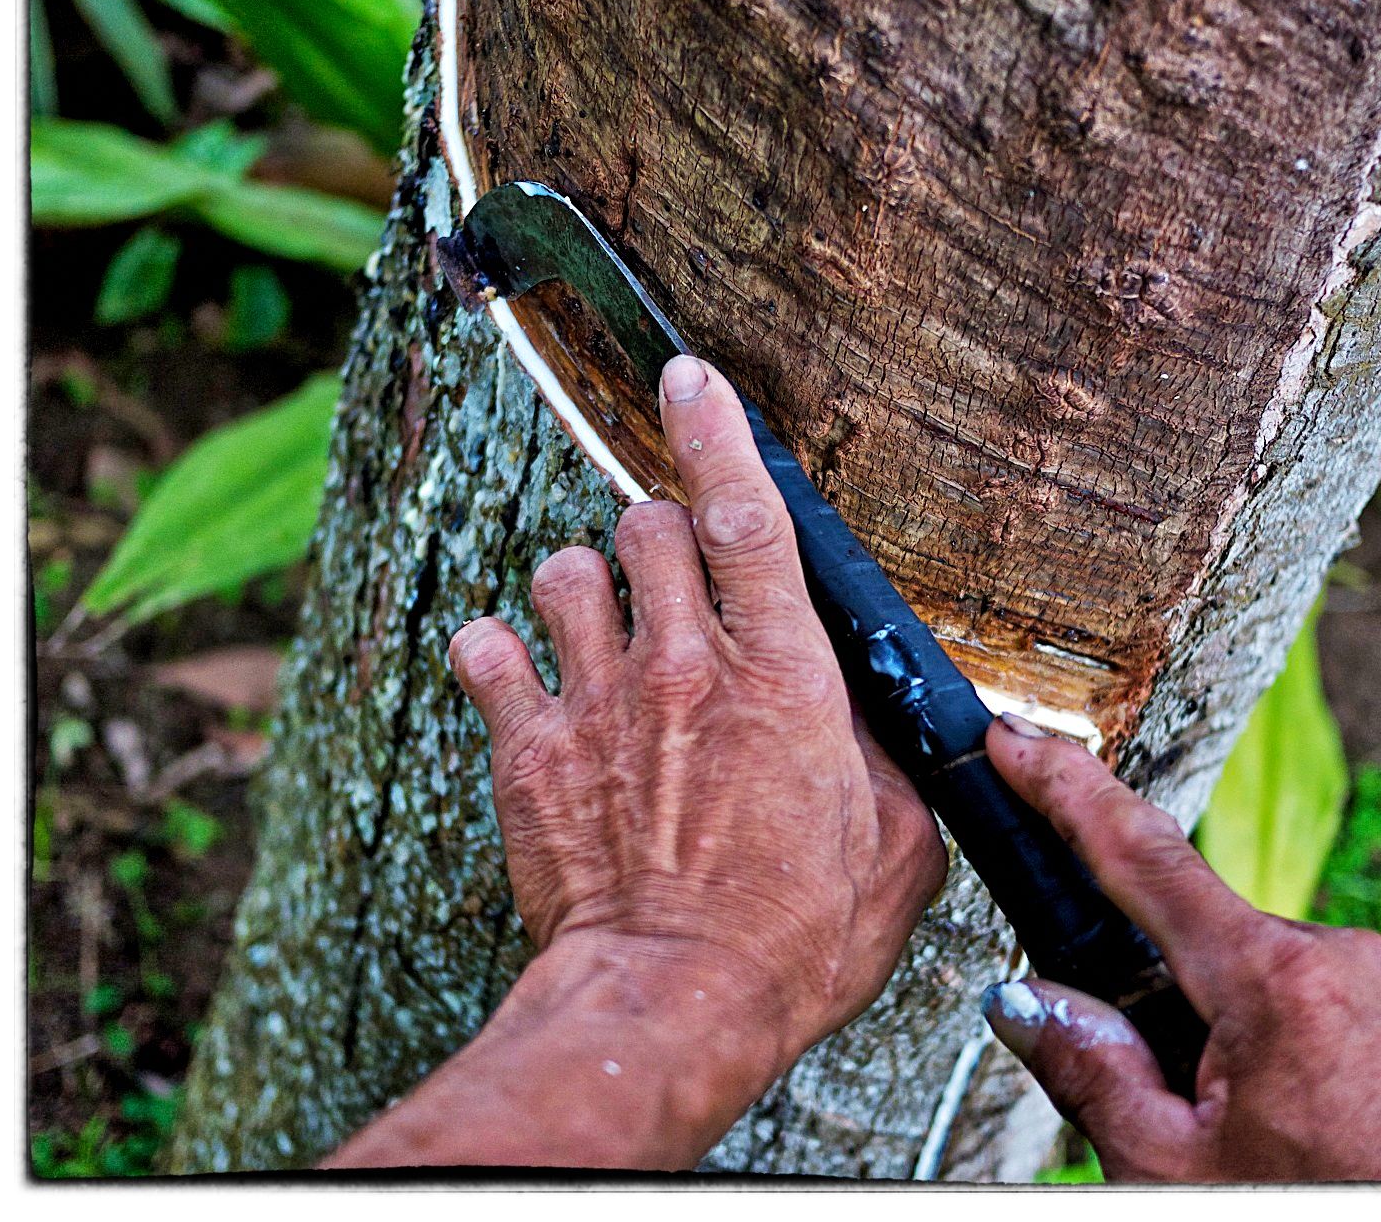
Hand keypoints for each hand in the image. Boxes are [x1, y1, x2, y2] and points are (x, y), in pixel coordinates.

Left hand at [444, 354, 945, 1152]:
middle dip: (656, 533)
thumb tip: (873, 716)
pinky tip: (514, 672)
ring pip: (565, 570)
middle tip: (670, 582)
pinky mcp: (530, 748)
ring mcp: (598, 700)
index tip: (691, 376)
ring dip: (582, 583)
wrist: (671, 1005)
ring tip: (598, 626)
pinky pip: (487, 652)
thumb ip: (884, 757)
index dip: (717, 431)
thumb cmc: (791, 938)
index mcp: (781, 676)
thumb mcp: (893, 846)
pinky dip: (496, 651)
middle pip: (645, 525)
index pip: (746, 516)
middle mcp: (684, 665)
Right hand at [980, 716, 1380, 1182]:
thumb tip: (1027, 1004)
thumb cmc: (1330, 1221)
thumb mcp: (1174, 1174)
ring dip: (1211, 1037)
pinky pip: (1299, 1004)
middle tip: (1152, 1100)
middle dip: (1147, 999)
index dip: (1064, 789)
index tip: (1018, 743)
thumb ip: (1091, 1074)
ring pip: (1244, 977)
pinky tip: (1275, 1131)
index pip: (1139, 856)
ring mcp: (1375, 987)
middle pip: (1190, 936)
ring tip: (1231, 1143)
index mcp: (1272, 982)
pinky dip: (1263, 1052)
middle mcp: (1335, 962)